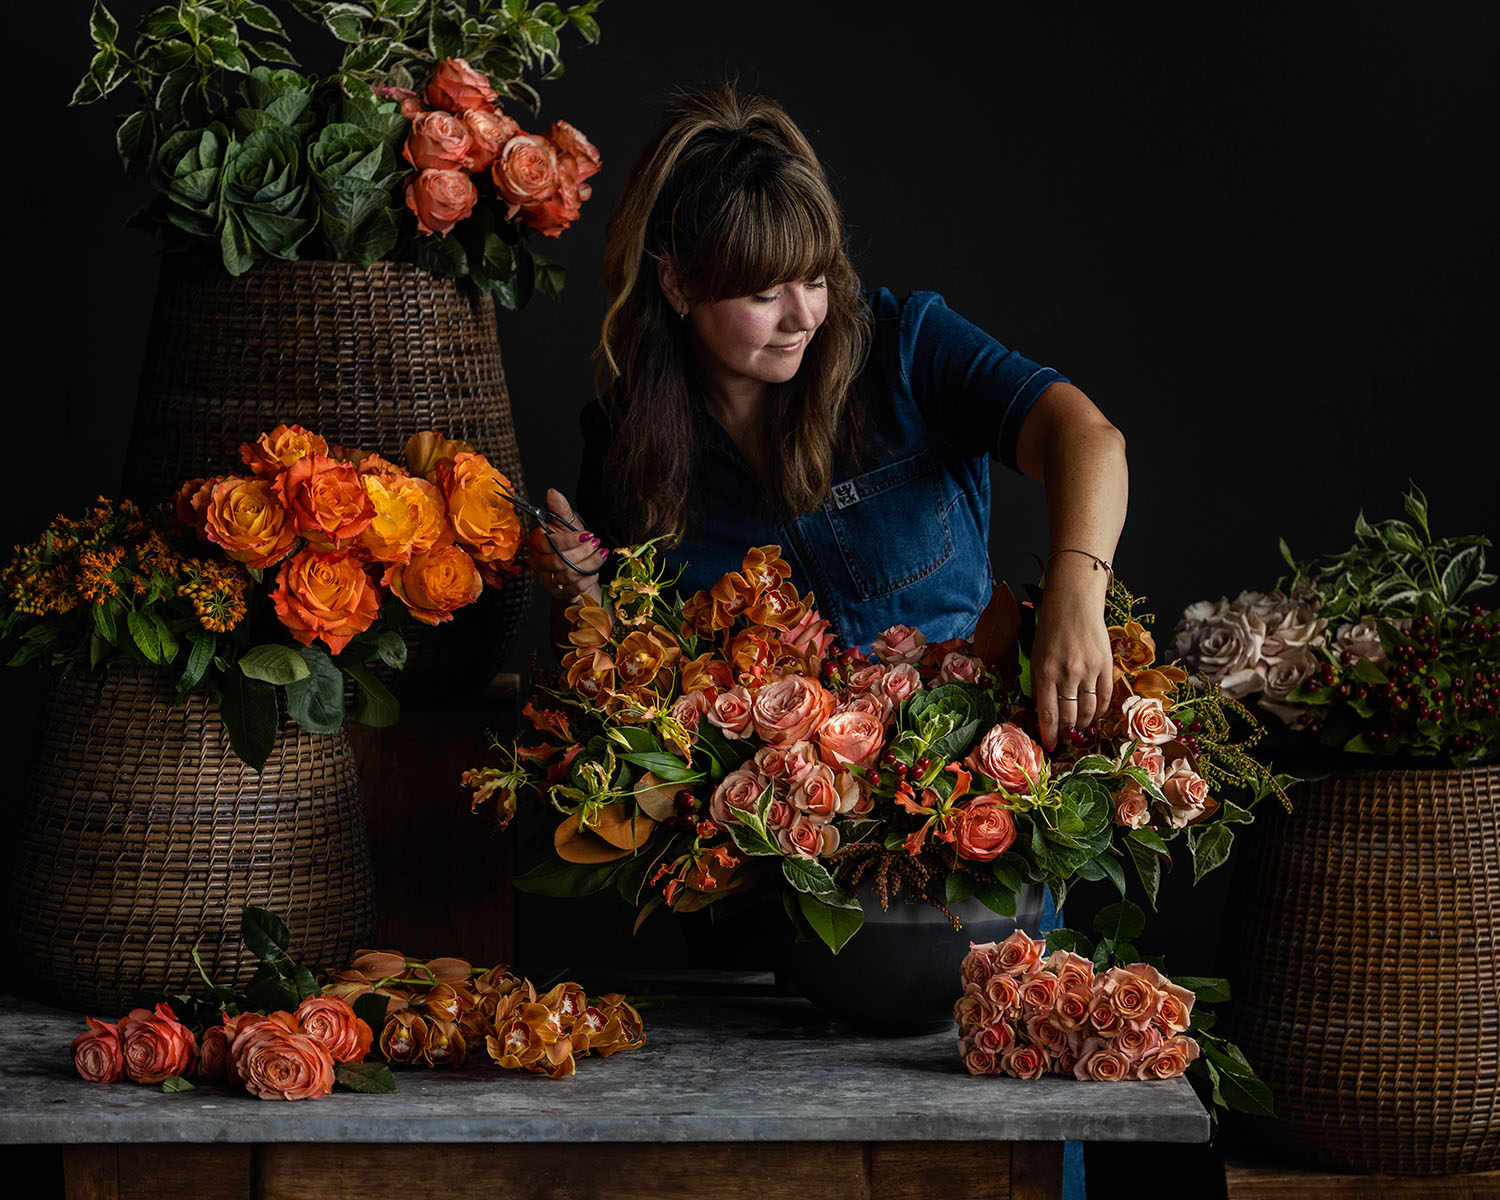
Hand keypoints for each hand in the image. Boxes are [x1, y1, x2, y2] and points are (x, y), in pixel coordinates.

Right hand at [527, 488, 605, 604]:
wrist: (579, 567)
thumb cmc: (573, 544)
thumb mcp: (569, 524)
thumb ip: (560, 509)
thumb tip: (552, 492)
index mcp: (536, 543)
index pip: (547, 543)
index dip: (568, 540)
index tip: (588, 534)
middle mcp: (537, 562)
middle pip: (558, 561)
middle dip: (582, 552)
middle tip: (598, 544)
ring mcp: (546, 579)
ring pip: (568, 575)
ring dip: (589, 565)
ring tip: (601, 555)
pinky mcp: (557, 593)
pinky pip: (574, 590)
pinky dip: (588, 579)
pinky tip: (595, 570)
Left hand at [1030, 576, 1113, 751]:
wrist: (1074, 603)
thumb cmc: (1050, 630)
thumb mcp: (1037, 657)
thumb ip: (1041, 684)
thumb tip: (1046, 713)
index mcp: (1044, 672)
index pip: (1048, 715)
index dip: (1049, 735)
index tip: (1050, 746)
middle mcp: (1066, 674)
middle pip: (1069, 717)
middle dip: (1066, 732)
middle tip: (1065, 737)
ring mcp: (1088, 671)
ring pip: (1088, 711)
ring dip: (1083, 724)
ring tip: (1078, 727)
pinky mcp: (1106, 666)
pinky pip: (1105, 698)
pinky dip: (1100, 711)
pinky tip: (1094, 714)